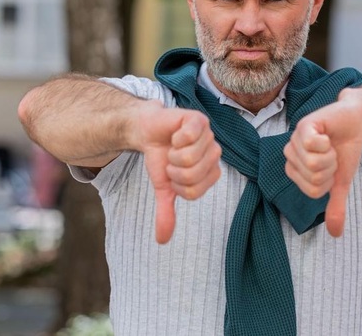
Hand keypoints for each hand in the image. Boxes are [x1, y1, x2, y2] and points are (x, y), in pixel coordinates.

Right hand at [134, 101, 221, 243]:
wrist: (148, 132)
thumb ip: (166, 211)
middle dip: (173, 169)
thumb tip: (162, 241)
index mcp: (210, 173)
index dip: (175, 185)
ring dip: (172, 153)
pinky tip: (175, 134)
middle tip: (171, 159)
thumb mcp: (163, 188)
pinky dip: (176, 137)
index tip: (172, 174)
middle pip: (192, 175)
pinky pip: (189, 136)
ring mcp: (209, 136)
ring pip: (190, 157)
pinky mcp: (199, 120)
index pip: (193, 192)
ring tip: (172, 146)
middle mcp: (214, 154)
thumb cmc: (160, 157)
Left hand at [283, 92, 361, 236]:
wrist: (356, 123)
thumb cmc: (345, 150)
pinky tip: (326, 134)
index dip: (330, 181)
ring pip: (313, 163)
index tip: (333, 167)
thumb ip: (335, 206)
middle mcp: (291, 155)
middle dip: (331, 167)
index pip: (313, 191)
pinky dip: (327, 142)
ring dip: (330, 154)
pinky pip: (314, 144)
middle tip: (332, 153)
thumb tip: (336, 234)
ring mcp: (295, 140)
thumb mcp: (341, 183)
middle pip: (313, 177)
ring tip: (330, 144)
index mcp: (296, 170)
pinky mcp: (304, 125)